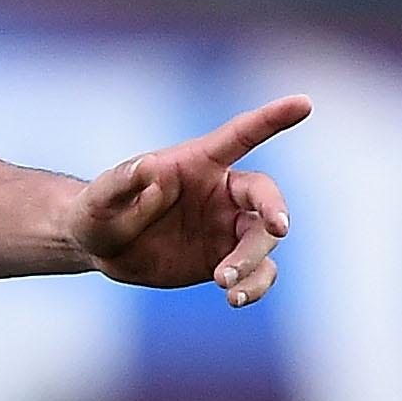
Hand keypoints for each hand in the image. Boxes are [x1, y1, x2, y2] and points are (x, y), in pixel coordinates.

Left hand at [66, 94, 310, 305]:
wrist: (99, 248)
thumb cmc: (98, 211)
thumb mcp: (99, 198)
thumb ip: (121, 182)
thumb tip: (148, 167)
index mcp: (196, 163)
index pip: (239, 136)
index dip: (271, 119)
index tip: (304, 103)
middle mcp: (221, 192)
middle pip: (264, 196)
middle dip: (275, 211)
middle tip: (277, 229)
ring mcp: (227, 227)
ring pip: (263, 239)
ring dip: (253, 260)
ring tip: (225, 283)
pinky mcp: (226, 258)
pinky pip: (257, 271)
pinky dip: (254, 285)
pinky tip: (235, 297)